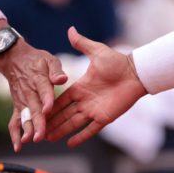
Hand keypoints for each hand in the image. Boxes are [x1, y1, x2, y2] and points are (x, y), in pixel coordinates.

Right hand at [0, 41, 66, 151]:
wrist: (14, 60)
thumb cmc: (36, 60)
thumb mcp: (49, 59)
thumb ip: (56, 70)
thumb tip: (62, 79)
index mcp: (39, 79)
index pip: (43, 91)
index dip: (46, 100)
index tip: (48, 110)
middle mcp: (29, 92)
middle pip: (34, 109)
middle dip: (37, 123)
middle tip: (40, 136)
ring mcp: (22, 101)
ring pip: (25, 117)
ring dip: (27, 129)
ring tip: (29, 140)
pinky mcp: (18, 107)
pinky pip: (14, 122)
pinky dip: (15, 134)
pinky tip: (18, 147)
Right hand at [46, 27, 147, 147]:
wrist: (135, 73)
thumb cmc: (117, 62)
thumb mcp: (97, 51)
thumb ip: (82, 44)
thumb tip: (71, 29)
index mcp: (81, 87)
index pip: (61, 99)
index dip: (50, 106)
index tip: (38, 110)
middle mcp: (85, 100)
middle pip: (64, 114)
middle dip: (51, 122)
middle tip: (38, 129)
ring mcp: (94, 110)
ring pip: (73, 123)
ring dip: (61, 130)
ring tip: (48, 138)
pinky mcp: (105, 117)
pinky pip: (91, 129)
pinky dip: (81, 136)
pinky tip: (70, 143)